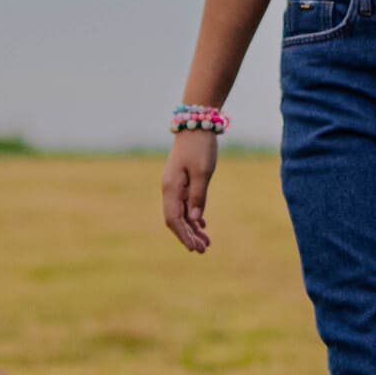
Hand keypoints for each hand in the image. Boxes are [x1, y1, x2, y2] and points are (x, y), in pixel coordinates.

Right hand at [161, 129, 218, 251]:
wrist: (197, 124)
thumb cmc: (200, 147)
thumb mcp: (203, 172)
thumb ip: (198, 196)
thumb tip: (195, 220)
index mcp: (171, 188)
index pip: (173, 219)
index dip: (183, 235)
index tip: (194, 248)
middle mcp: (169, 188)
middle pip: (176, 219)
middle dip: (188, 236)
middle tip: (203, 250)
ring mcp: (174, 185)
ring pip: (181, 212)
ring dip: (192, 228)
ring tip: (206, 242)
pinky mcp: (182, 180)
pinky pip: (185, 203)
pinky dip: (193, 216)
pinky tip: (202, 224)